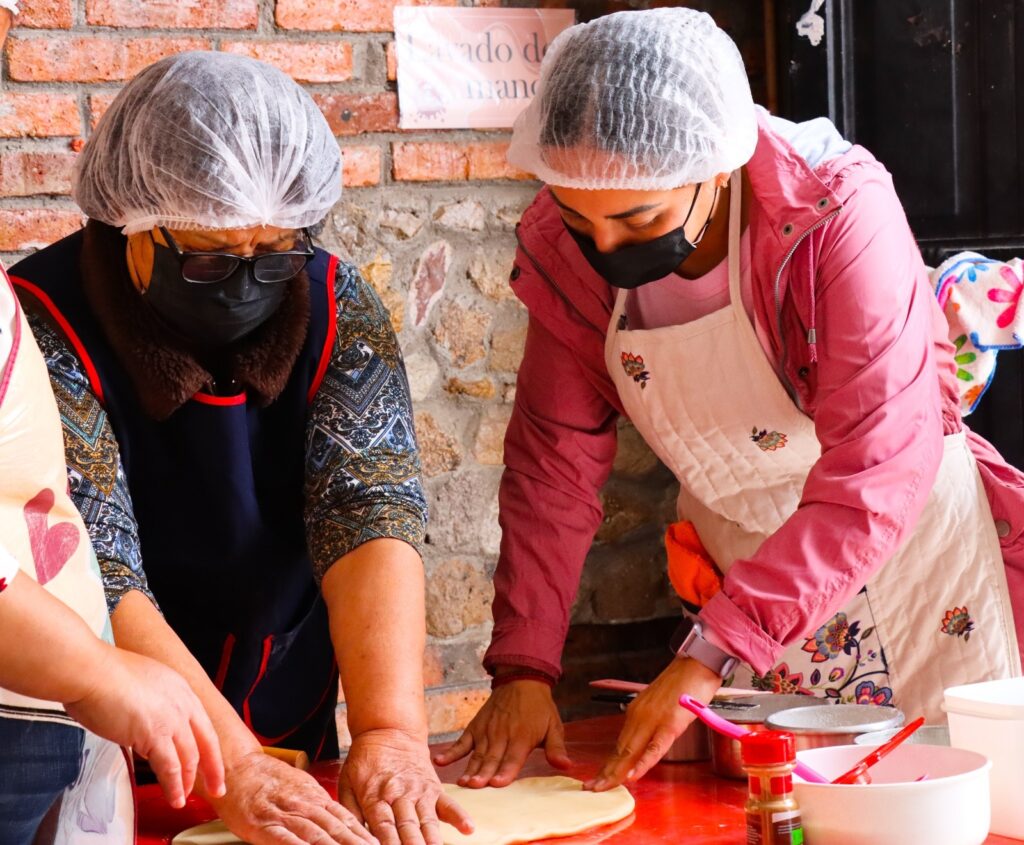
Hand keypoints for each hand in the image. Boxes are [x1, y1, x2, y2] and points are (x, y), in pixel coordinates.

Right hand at [64, 647, 224, 808]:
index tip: (211, 758)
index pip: (202, 721)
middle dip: (213, 767)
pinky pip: (171, 768)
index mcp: (180, 687)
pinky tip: (175, 798)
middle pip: (206, 740)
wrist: (92, 670)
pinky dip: (175, 786)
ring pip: (190, 757)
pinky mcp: (156, 735)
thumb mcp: (140, 683)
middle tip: (217, 785)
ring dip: (188, 781)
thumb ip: (150, 702)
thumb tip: (142, 721)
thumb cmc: (102, 674)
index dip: (207, 743)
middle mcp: (182, 702)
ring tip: (184, 797)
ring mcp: (172, 718)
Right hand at [212, 752, 375, 844]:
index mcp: (314, 797)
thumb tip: (342, 823)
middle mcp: (303, 805)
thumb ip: (318, 806)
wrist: (238, 768)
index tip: (377, 844)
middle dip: (356, 844)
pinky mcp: (264, 825)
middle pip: (336, 829)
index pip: (344, 818)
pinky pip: (285, 839)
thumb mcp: (299, 788)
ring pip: (316, 835)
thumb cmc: (267, 780)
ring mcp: (284, 815)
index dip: (362, 834)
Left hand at [339, 728, 471, 844]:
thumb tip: (352, 838)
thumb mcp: (347, 783)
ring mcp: (419, 791)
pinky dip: (460, 816)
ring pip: (427, 820)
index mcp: (375, 795)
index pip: (383, 824)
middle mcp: (399, 794)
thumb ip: (351, 813)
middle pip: (407, 825)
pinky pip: (449, 804)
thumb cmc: (365, 761)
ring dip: (432, 838)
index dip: (388, 842)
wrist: (389, 730)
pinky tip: (468, 829)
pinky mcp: (434, 788)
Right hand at [433, 679, 570, 787]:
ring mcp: (486, 732)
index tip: (496, 783)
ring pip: (477, 754)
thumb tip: (566, 765)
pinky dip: (451, 752)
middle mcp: (501, 736)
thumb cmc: (539, 707)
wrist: (521, 680)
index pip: (512, 758)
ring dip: (470, 769)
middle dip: (483, 774)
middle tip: (474, 787)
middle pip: (491, 759)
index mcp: (521, 737)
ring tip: (462, 782)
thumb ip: (557, 748)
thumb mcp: (553, 726)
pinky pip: (462, 742)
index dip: (504, 771)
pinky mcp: (475, 728)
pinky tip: (440, 762)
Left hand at [586, 657, 720, 790]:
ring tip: (603, 786)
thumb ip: (650, 722)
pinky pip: (655, 747)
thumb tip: (646, 741)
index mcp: (637, 712)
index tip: (597, 778)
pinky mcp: (671, 724)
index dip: (608, 764)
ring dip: (617, 771)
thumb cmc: (682, 683)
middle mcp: (640, 716)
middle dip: (606, 772)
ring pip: (632, 751)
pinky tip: (634, 775)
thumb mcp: (659, 704)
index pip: (619, 744)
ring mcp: (654, 720)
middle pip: (620, 750)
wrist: (697, 663)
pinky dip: (644, 762)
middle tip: (590, 788)